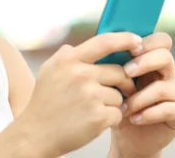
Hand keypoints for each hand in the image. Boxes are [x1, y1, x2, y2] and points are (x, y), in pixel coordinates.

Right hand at [18, 32, 141, 156]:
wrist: (36, 134)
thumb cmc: (45, 100)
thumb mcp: (49, 69)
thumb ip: (69, 55)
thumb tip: (93, 45)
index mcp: (68, 59)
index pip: (104, 42)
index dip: (125, 40)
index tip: (138, 42)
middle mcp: (80, 74)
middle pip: (119, 72)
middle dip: (123, 82)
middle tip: (119, 90)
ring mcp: (90, 95)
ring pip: (119, 95)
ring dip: (112, 103)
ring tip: (92, 109)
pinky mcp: (98, 116)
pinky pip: (118, 113)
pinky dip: (110, 118)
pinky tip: (93, 121)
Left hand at [110, 32, 174, 157]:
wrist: (125, 137)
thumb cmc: (116, 103)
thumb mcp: (110, 80)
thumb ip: (108, 62)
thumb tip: (89, 46)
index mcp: (152, 60)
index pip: (161, 40)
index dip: (148, 42)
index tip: (129, 49)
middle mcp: (167, 74)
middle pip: (166, 57)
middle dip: (144, 63)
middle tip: (126, 72)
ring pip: (167, 86)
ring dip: (141, 97)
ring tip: (123, 107)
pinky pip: (171, 109)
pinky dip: (150, 114)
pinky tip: (134, 119)